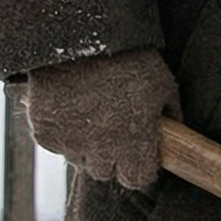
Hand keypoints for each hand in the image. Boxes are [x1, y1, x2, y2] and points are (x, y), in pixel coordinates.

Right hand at [24, 49, 181, 187]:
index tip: (139, 157)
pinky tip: (70, 110)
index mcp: (134, 142)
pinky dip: (61, 134)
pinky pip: (55, 144)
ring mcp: (70, 143)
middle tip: (114, 133)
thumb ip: (171, 114)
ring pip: (78, 159)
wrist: (82, 40)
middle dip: (111, 158)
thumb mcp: (164, 85)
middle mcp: (101, 150)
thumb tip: (176, 129)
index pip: (136, 180)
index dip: (139, 169)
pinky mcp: (44, 132)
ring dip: (86, 147)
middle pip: (105, 173)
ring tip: (92, 116)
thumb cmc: (130, 61)